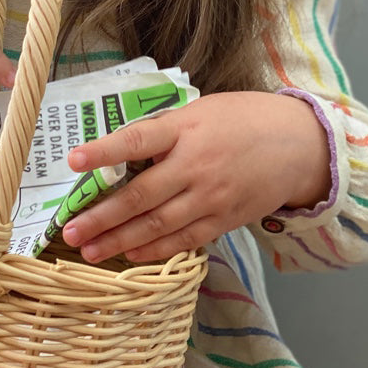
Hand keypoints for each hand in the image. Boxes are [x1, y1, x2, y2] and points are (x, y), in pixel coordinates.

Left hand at [62, 91, 331, 262]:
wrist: (297, 143)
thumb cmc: (241, 119)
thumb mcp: (199, 111)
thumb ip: (163, 131)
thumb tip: (121, 151)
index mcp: (185, 129)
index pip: (137, 139)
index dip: (104, 151)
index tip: (72, 160)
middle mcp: (195, 165)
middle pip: (140, 195)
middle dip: (101, 216)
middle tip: (69, 231)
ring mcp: (210, 197)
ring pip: (157, 225)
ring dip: (119, 241)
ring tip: (88, 251)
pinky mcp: (224, 219)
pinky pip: (183, 240)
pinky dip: (155, 251)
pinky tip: (130, 256)